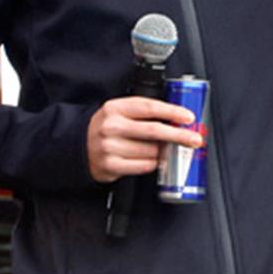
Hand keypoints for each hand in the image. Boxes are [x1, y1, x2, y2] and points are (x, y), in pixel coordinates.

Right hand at [86, 96, 202, 182]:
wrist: (77, 146)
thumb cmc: (107, 127)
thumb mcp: (120, 112)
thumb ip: (143, 112)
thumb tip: (176, 119)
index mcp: (116, 108)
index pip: (149, 107)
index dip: (172, 111)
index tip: (189, 117)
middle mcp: (112, 126)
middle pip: (154, 130)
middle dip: (179, 135)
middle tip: (195, 139)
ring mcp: (110, 147)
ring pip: (151, 150)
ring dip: (164, 151)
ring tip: (165, 149)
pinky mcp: (110, 166)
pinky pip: (143, 166)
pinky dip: (153, 163)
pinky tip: (154, 160)